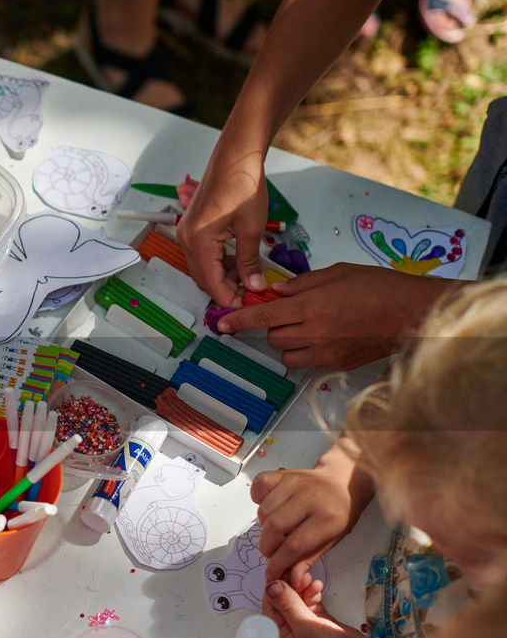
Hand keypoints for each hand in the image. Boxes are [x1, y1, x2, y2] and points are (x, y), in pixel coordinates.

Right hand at [177, 148, 269, 307]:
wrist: (235, 156)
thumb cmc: (241, 183)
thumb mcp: (251, 228)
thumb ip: (250, 262)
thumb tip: (253, 286)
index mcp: (198, 240)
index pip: (210, 282)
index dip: (229, 297)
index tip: (247, 303)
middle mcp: (186, 238)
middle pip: (202, 278)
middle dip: (225, 289)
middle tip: (250, 293)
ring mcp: (187, 232)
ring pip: (201, 267)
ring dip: (222, 276)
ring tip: (247, 277)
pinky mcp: (193, 226)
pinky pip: (202, 254)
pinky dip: (218, 262)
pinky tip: (237, 261)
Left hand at [214, 263, 456, 369]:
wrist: (414, 313)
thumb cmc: (381, 287)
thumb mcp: (339, 273)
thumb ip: (303, 284)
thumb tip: (276, 291)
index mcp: (312, 307)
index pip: (264, 316)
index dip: (240, 320)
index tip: (224, 323)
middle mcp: (315, 333)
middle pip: (273, 337)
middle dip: (274, 326)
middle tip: (291, 313)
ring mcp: (327, 352)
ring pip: (286, 355)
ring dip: (287, 341)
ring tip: (307, 326)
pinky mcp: (338, 365)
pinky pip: (308, 363)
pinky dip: (306, 352)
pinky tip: (324, 337)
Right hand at [253, 454, 365, 582]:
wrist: (343, 482)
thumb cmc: (339, 512)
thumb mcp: (332, 539)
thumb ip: (309, 558)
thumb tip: (292, 578)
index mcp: (328, 518)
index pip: (295, 545)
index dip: (279, 562)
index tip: (272, 571)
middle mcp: (311, 498)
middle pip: (275, 527)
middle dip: (268, 546)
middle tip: (271, 551)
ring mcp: (295, 483)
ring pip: (264, 510)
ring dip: (264, 526)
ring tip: (275, 529)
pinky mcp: (284, 474)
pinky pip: (260, 485)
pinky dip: (257, 498)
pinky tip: (269, 506)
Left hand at [262, 579, 377, 637]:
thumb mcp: (306, 628)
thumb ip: (288, 604)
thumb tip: (271, 585)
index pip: (269, 608)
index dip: (273, 588)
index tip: (279, 569)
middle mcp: (288, 633)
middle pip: (283, 603)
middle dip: (289, 586)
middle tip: (298, 571)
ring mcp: (305, 628)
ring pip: (298, 601)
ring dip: (302, 588)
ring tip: (310, 579)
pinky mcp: (321, 623)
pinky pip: (311, 604)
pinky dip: (313, 594)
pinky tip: (317, 586)